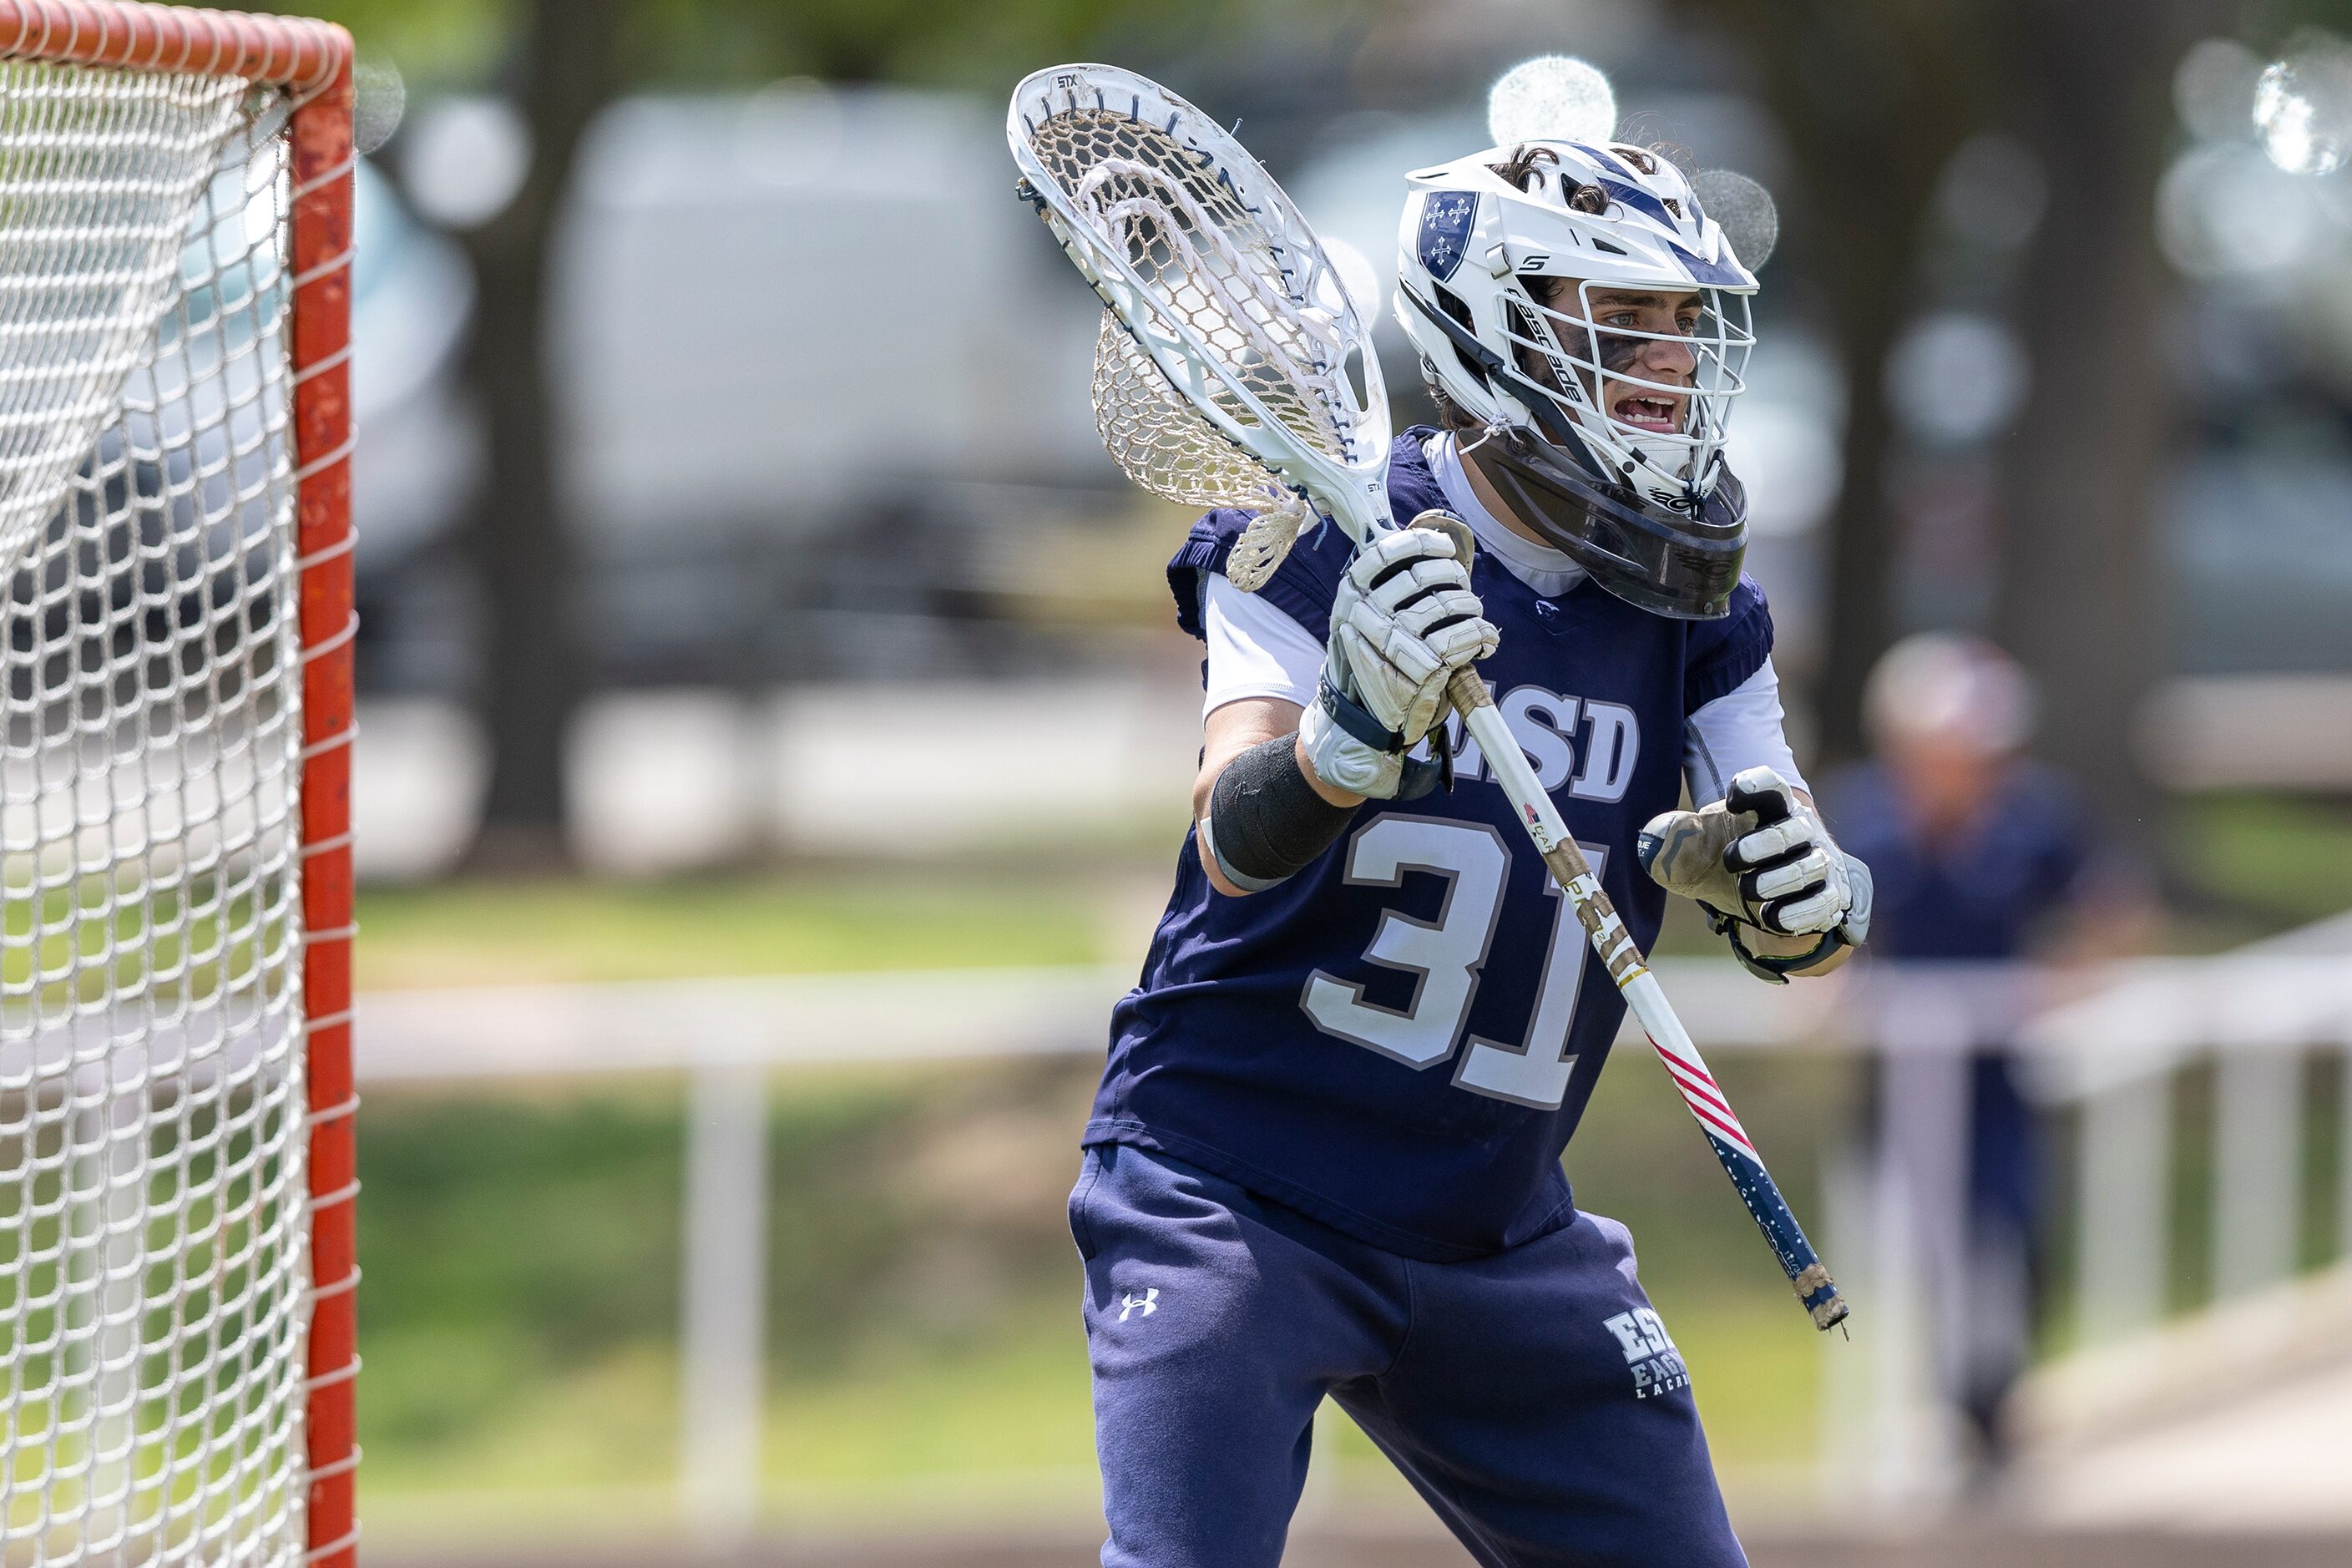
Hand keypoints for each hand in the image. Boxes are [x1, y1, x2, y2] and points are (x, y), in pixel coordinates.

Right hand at [1299, 522, 1497, 798]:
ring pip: (1448, 604)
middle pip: (1423, 576)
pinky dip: (1482, 636)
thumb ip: (1383, 586)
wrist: (1364, 720)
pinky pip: (1463, 637)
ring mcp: (1393, 641)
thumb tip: (1419, 546)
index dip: (1421, 544)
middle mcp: (1366, 614)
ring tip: (1474, 617)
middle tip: (1462, 589)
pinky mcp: (1421, 668)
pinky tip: (1485, 641)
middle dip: (1454, 577)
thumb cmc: (1372, 662)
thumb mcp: (1362, 618)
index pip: (1385, 552)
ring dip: (1471, 607)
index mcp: (1351, 595)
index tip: (1444, 548)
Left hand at [1638, 767, 1871, 981]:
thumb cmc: (1725, 860)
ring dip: (1778, 880)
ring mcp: (1817, 864)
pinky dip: (1800, 913)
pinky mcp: (1827, 898)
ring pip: (1810, 866)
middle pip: (1793, 828)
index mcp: (1768, 809)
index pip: (1771, 786)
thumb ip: (1674, 839)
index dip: (1756, 785)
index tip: (1731, 796)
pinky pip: (1822, 904)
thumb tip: (1655, 837)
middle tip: (1730, 859)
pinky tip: (1771, 918)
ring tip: (1747, 890)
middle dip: (1763, 844)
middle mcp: (1800, 832)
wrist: (1759, 896)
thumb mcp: (1695, 848)